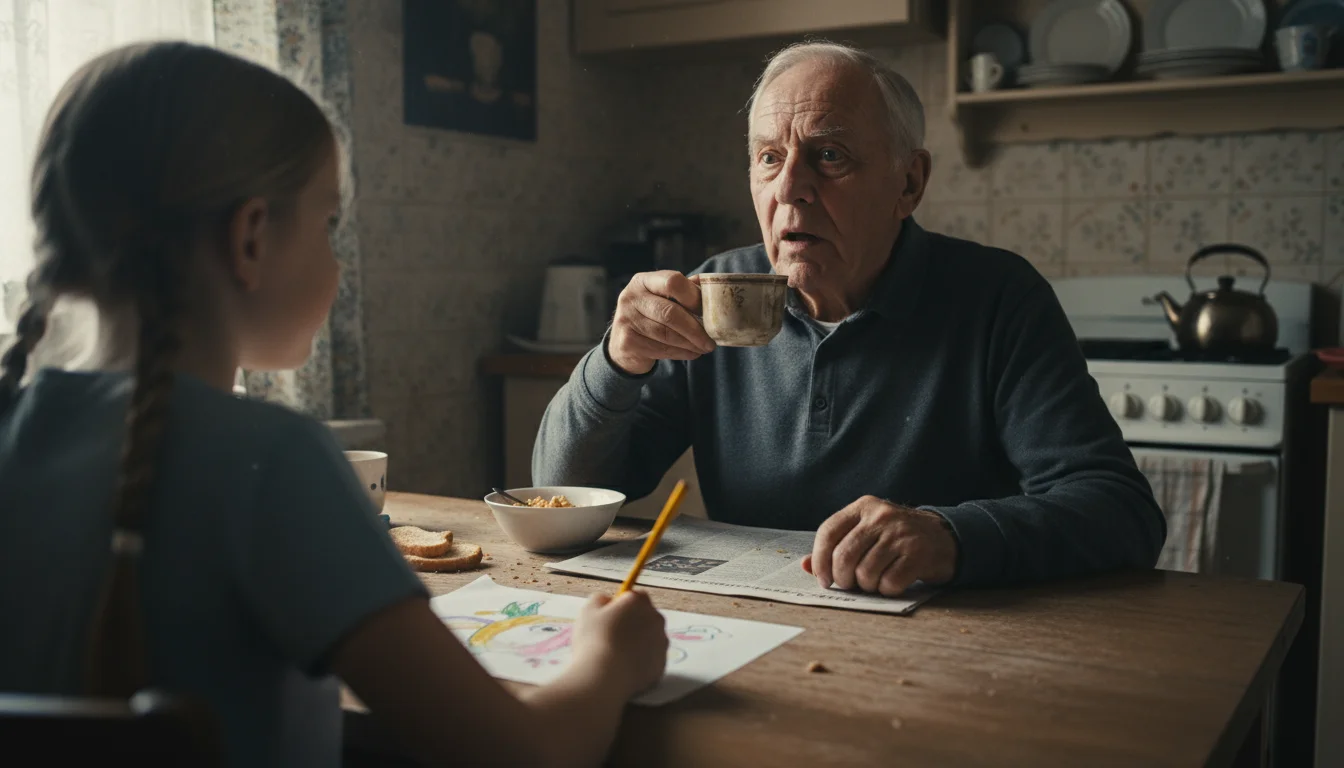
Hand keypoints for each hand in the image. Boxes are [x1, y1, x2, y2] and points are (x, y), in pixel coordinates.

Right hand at [570, 591, 667, 696]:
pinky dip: (641, 662)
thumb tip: (607, 601)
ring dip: (639, 643)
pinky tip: (624, 669)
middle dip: (635, 623)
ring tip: (617, 656)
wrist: (605, 678)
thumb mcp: (588, 611)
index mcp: (639, 603)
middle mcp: (656, 620)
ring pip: (651, 639)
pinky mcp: (661, 666)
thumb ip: (600, 599)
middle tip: (613, 636)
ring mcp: (661, 644)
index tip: (612, 615)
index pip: (638, 596)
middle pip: (647, 617)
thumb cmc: (594, 640)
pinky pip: (651, 660)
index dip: (625, 604)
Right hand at [608, 271, 715, 374]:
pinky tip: (692, 353)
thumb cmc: (650, 315)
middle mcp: (630, 297)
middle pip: (670, 312)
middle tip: (711, 340)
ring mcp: (626, 320)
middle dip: (695, 328)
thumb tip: (712, 287)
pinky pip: (661, 349)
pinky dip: (681, 353)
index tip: (710, 311)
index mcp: (643, 281)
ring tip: (705, 347)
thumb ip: (684, 291)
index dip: (694, 297)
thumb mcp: (662, 298)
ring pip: (666, 334)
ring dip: (690, 343)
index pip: (672, 281)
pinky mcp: (627, 342)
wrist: (622, 341)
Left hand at [802, 496, 956, 596]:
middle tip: (849, 585)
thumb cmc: (897, 539)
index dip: (819, 560)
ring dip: (867, 586)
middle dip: (842, 579)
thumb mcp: (867, 533)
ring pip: (865, 573)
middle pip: (844, 556)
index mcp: (863, 507)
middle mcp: (881, 516)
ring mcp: (900, 534)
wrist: (944, 538)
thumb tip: (805, 566)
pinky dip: (887, 590)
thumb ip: (837, 546)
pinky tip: (892, 583)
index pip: (828, 532)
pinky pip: (889, 583)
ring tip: (875, 581)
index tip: (823, 578)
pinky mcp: (918, 553)